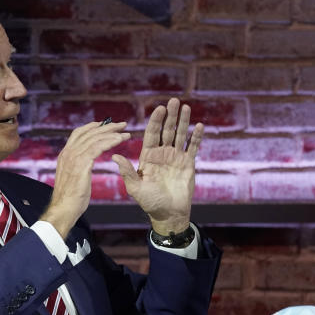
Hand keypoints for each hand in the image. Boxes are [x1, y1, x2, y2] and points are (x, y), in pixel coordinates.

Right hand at [40, 120, 130, 238]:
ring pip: (95, 138)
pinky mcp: (81, 164)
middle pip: (89, 133)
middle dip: (107, 127)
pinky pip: (98, 147)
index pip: (79, 134)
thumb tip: (84, 164)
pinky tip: (120, 140)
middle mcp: (68, 153)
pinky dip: (110, 141)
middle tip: (121, 125)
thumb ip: (77, 167)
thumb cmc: (70, 199)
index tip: (105, 124)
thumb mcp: (72, 178)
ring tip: (125, 133)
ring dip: (112, 133)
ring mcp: (73, 157)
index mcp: (65, 155)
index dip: (93, 127)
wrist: (63, 209)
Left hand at [112, 98, 202, 234]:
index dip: (155, 121)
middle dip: (169, 116)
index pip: (151, 134)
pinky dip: (196, 136)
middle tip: (173, 101)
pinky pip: (193, 147)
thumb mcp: (136, 188)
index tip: (159, 108)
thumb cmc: (150, 202)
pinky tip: (199, 125)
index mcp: (148, 157)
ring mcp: (176, 157)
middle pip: (166, 131)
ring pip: (180, 135)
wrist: (169, 214)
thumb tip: (115, 156)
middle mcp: (162, 154)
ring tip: (185, 107)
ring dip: (183, 121)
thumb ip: (127, 171)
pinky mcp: (188, 164)